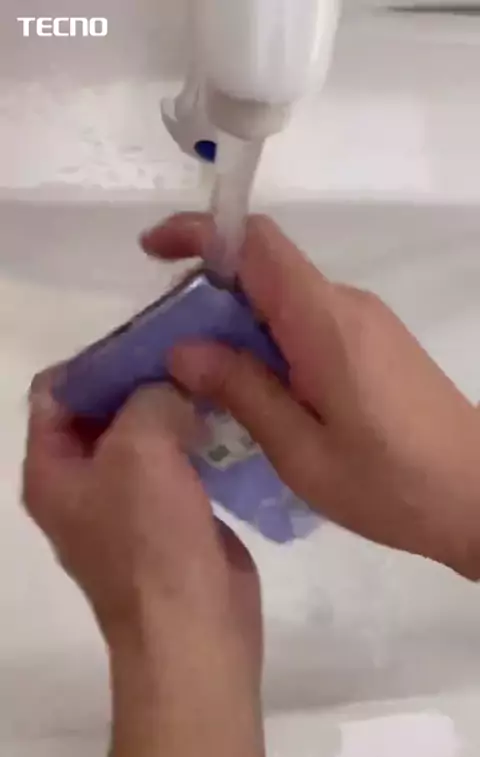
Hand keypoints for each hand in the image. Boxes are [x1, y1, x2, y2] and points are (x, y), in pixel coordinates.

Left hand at [23, 378, 261, 682]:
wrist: (194, 629)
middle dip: (140, 379)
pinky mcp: (168, 520)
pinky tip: (227, 419)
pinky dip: (194, 440)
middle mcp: (80, 486)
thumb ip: (149, 398)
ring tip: (213, 377)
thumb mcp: (140, 448)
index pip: (54, 393)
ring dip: (172, 409)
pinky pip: (174, 465)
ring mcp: (125, 506)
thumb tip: (172, 391)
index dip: (94, 360)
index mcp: (50, 470)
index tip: (147, 339)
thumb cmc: (152, 540)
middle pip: (101, 412)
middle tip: (188, 352)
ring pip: (142, 437)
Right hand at [142, 213, 479, 579]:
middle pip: (265, 272)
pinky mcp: (373, 345)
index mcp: (325, 322)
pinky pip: (306, 325)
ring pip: (283, 301)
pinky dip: (267, 344)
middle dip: (206, 296)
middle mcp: (345, 306)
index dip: (200, 234)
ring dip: (235, 327)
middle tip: (164, 350)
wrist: (477, 495)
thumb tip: (182, 349)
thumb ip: (243, 392)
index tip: (152, 254)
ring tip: (199, 382)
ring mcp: (364, 323)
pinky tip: (252, 394)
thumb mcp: (302, 451)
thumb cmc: (391, 483)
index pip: (258, 244)